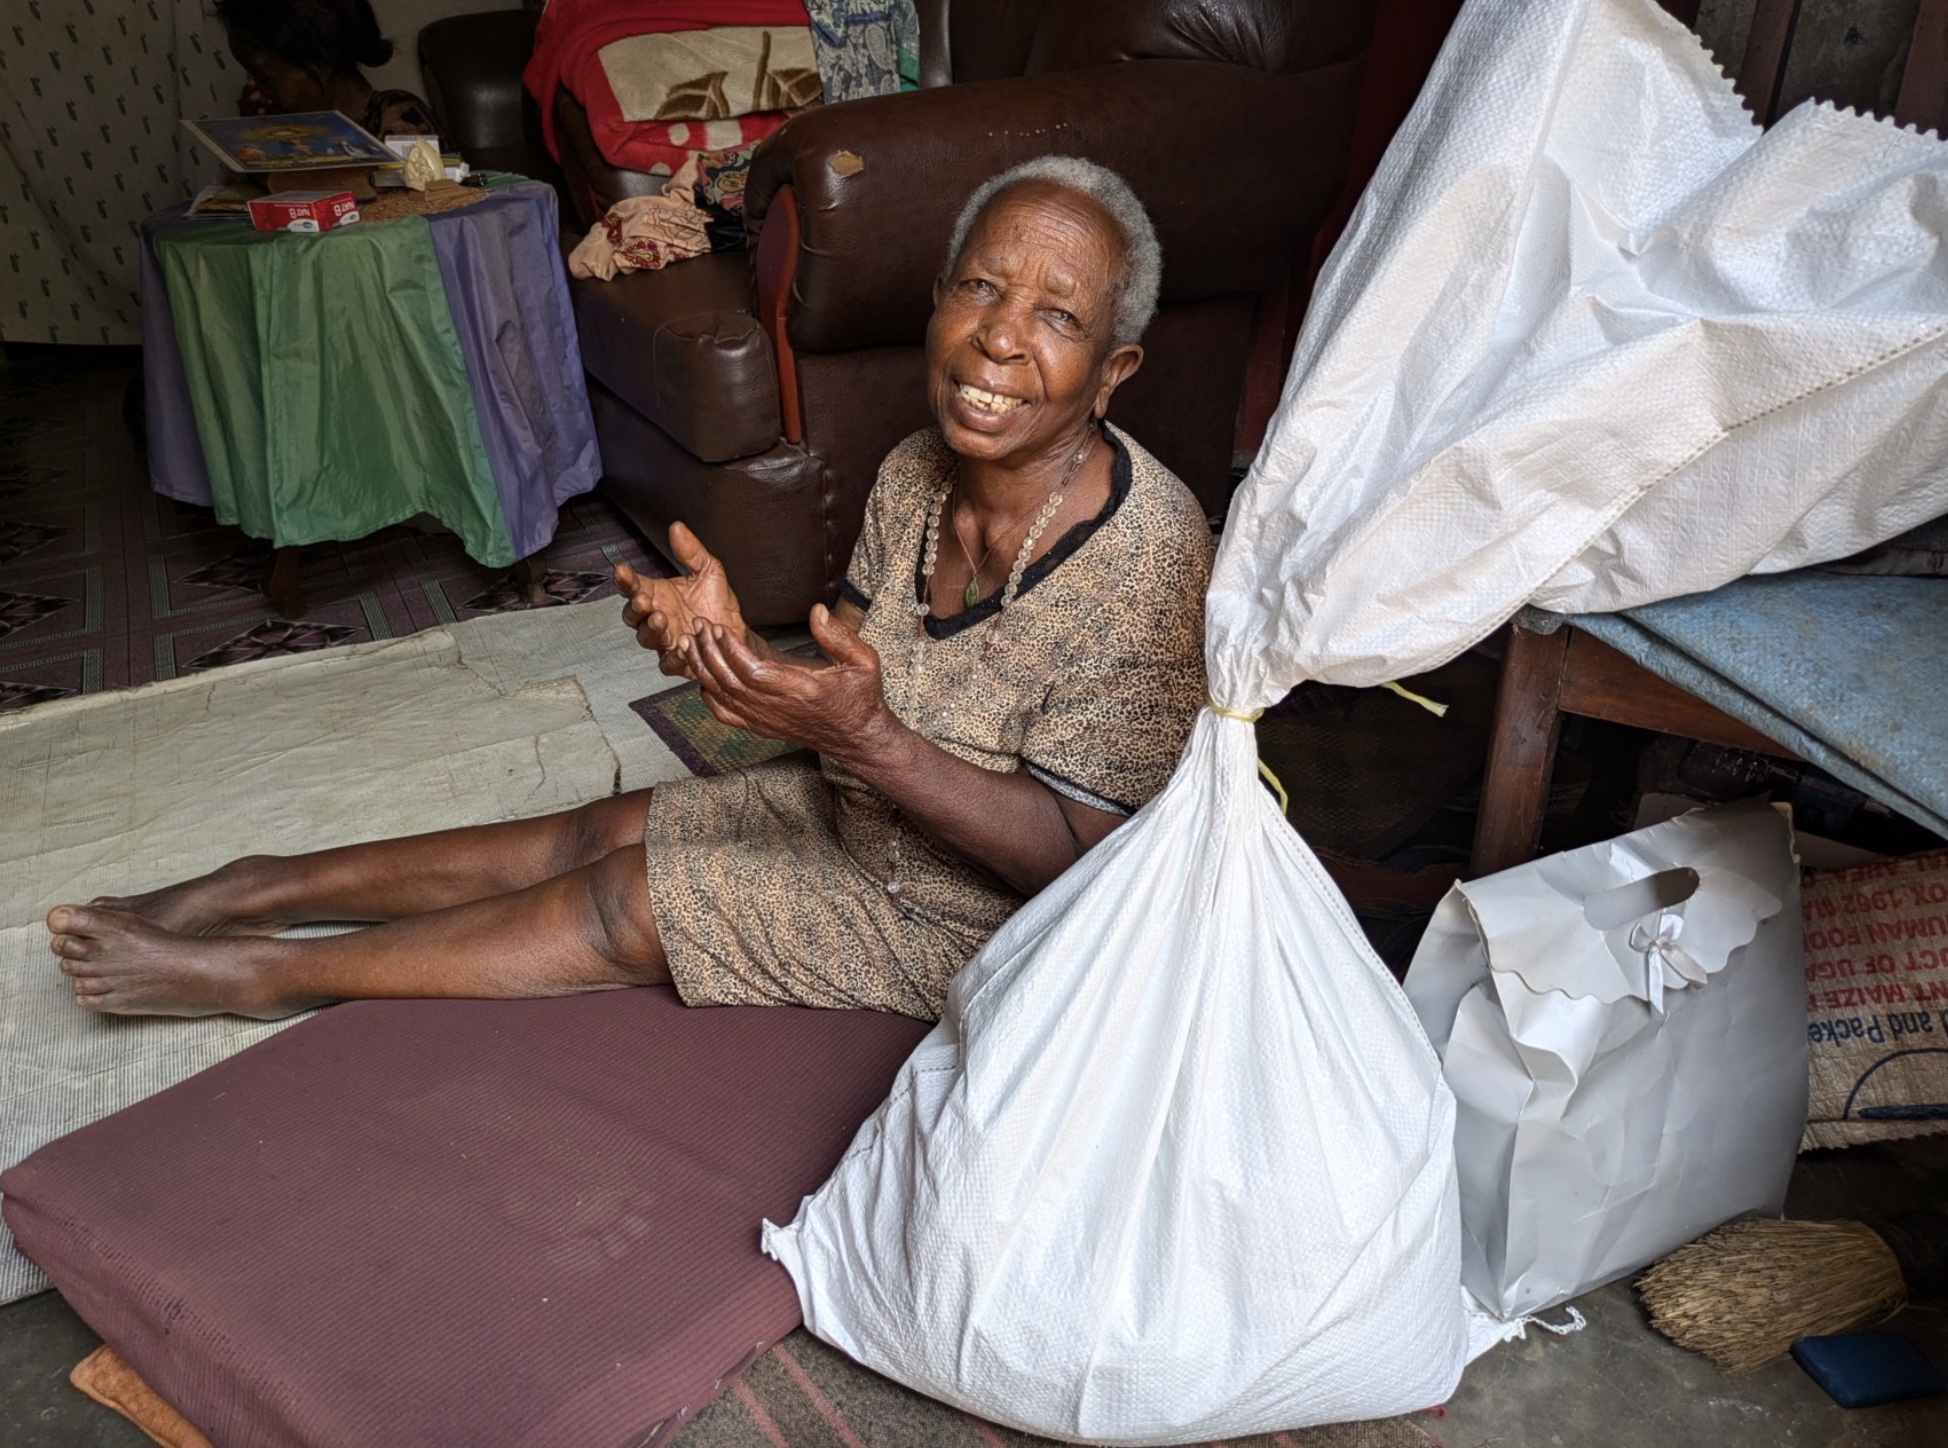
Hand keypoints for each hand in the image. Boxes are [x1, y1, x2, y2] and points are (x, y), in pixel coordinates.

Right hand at [615, 523, 746, 678]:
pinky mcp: (679, 660)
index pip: (633, 586)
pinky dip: (672, 657)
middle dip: (634, 607)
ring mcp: (665, 639)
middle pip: (633, 615)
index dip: (625, 580)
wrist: (736, 632)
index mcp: (657, 594)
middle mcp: (657, 617)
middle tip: (643, 600)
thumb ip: (691, 551)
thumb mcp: (708, 570)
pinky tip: (679, 647)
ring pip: (646, 638)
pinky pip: (668, 663)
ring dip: (649, 629)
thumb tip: (678, 528)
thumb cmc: (718, 604)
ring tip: (660, 619)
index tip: (622, 571)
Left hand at [684, 604, 894, 756]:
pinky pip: (724, 714)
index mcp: (800, 690)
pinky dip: (707, 695)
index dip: (730, 649)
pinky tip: (702, 676)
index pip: (752, 671)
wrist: (857, 737)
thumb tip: (817, 611)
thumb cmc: (860, 697)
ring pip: (721, 697)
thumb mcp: (864, 661)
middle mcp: (777, 708)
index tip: (719, 627)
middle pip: (729, 681)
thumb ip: (839, 636)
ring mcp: (766, 720)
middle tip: (698, 626)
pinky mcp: (760, 727)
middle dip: (709, 651)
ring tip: (690, 644)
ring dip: (702, 669)